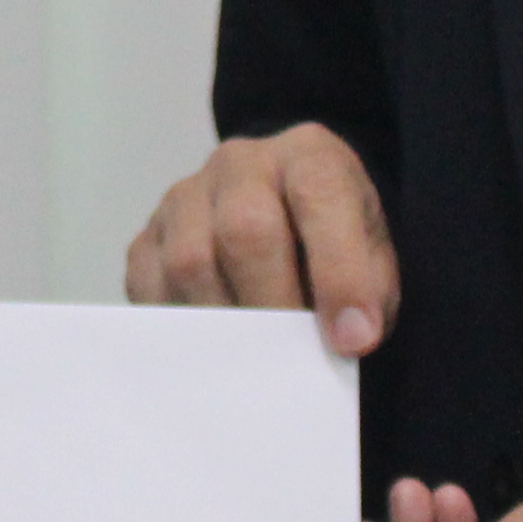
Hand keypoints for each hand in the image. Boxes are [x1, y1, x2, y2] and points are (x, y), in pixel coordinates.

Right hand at [124, 121, 397, 355]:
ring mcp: (185, 197)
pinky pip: (149, 285)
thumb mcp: (376, 260)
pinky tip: (214, 351)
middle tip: (293, 362)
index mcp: (308, 155)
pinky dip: (181, 327)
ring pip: (189, 262)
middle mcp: (240, 163)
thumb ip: (369, 292)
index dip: (339, 271)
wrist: (288, 228)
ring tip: (256, 366)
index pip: (319, 194)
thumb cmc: (335, 249)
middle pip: (244, 227)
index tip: (353, 339)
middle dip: (273, 304)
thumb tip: (345, 339)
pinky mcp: (147, 236)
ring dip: (226, 325)